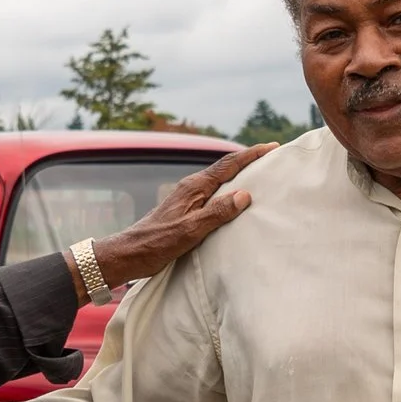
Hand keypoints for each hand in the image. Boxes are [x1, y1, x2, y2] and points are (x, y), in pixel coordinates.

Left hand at [84, 142, 272, 290]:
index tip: (272, 147)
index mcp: (193, 188)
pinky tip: (234, 201)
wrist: (128, 254)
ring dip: (239, 176)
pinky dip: (228, 192)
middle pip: (225, 169)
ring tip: (259, 176)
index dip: (251, 155)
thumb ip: (216, 213)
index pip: (228, 165)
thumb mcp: (189, 230)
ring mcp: (187, 198)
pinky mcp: (185, 210)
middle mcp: (191, 188)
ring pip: (219, 182)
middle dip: (248, 161)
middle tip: (271, 158)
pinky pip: (213, 194)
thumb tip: (244, 195)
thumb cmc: (156, 243)